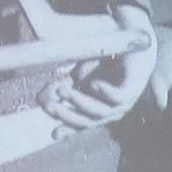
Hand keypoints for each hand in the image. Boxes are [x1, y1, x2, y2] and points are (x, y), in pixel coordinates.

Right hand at [37, 5, 154, 129]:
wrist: (129, 36)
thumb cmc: (104, 56)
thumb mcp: (78, 73)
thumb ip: (63, 86)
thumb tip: (39, 100)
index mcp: (99, 108)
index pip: (82, 123)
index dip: (68, 129)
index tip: (54, 134)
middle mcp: (112, 109)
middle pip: (88, 120)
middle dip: (66, 114)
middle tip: (49, 106)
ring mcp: (123, 102)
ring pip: (99, 111)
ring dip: (79, 102)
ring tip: (62, 91)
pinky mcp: (133, 90)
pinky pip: (117, 97)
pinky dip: (105, 92)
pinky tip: (94, 84)